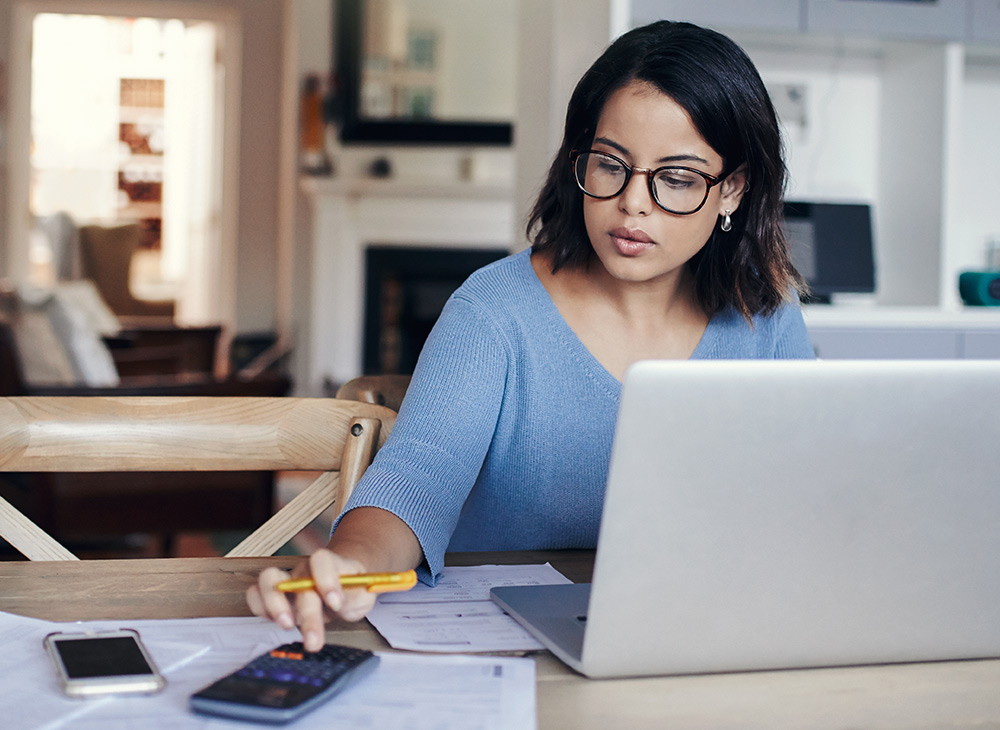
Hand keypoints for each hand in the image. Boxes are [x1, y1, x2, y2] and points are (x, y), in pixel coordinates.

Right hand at [246, 549, 378, 651]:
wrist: (343, 586)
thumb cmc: (353, 590)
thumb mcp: (364, 594)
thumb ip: (355, 597)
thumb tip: (339, 604)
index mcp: (330, 564)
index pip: (322, 560)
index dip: (326, 580)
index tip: (336, 603)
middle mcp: (305, 570)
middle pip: (298, 581)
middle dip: (306, 613)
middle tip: (313, 640)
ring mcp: (287, 580)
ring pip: (268, 579)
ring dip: (274, 604)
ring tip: (287, 625)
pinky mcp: (273, 595)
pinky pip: (255, 594)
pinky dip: (259, 608)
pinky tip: (275, 622)